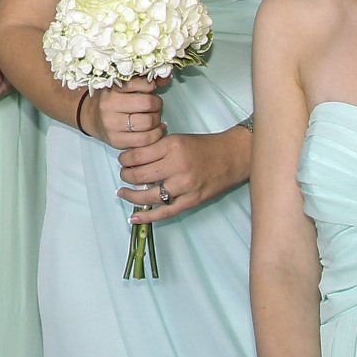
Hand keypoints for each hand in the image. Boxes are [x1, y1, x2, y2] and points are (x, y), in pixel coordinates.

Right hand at [81, 77, 165, 148]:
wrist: (91, 117)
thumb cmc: (112, 99)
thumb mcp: (123, 86)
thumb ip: (145, 82)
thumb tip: (167, 77)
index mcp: (112, 89)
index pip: (140, 84)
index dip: (151, 85)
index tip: (150, 88)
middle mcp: (109, 106)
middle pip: (147, 104)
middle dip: (157, 104)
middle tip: (155, 105)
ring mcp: (111, 125)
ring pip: (148, 123)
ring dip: (157, 120)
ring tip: (155, 118)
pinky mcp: (116, 141)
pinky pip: (145, 140)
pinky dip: (156, 134)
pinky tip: (156, 129)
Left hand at [116, 126, 250, 221]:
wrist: (233, 156)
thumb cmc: (204, 146)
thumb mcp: (178, 139)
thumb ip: (156, 148)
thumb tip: (132, 158)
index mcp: (171, 146)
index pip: (137, 155)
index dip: (124, 159)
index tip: (123, 160)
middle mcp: (177, 166)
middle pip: (139, 175)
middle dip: (125, 176)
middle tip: (124, 174)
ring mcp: (184, 186)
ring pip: (148, 196)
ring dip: (131, 196)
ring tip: (123, 193)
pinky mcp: (191, 201)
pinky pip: (165, 212)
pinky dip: (148, 217)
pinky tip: (134, 217)